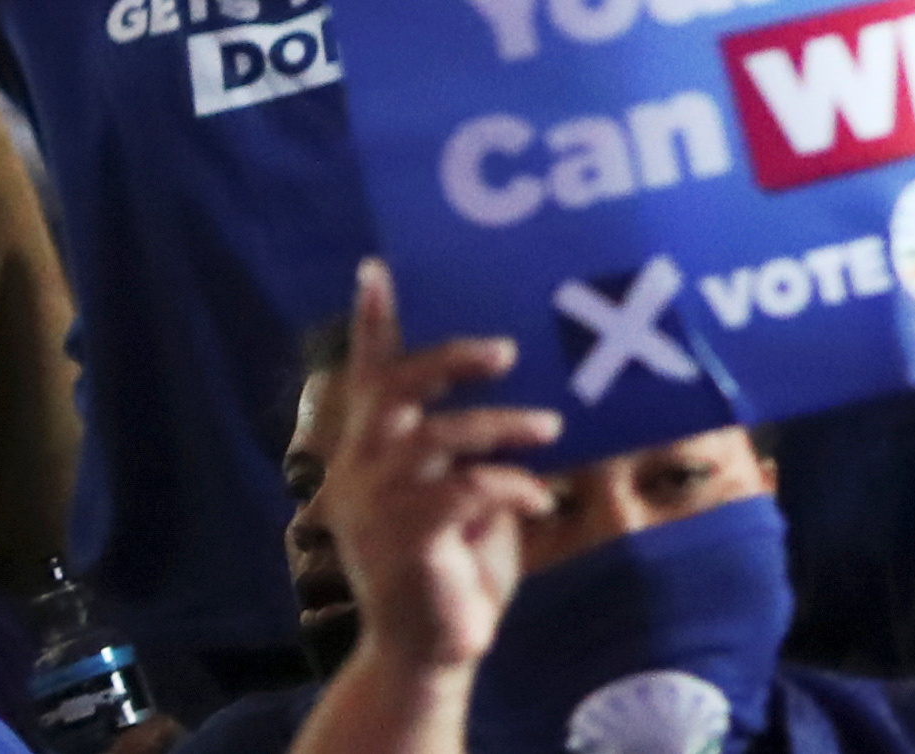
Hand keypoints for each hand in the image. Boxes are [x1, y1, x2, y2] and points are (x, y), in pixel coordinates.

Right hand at [320, 260, 556, 683]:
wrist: (434, 645)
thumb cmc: (459, 556)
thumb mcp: (469, 484)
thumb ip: (478, 439)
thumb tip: (534, 374)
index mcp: (374, 451)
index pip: (368, 377)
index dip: (372, 325)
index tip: (378, 269)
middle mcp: (364, 472)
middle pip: (394, 391)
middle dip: (449, 360)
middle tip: (506, 350)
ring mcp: (378, 508)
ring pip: (437, 437)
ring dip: (502, 425)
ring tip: (550, 427)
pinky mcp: (406, 542)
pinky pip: (463, 491)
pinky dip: (510, 485)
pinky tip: (538, 496)